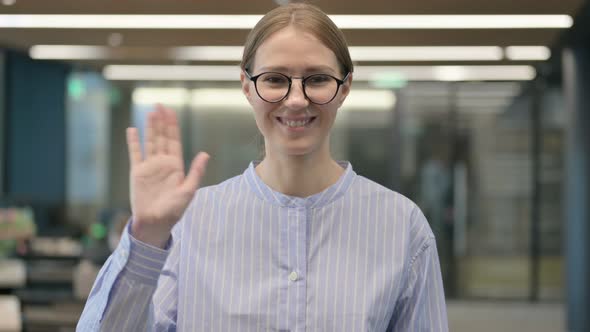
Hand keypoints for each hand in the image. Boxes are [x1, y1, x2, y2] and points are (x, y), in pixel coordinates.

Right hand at [126, 105, 208, 247]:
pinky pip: (135, 154)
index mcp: (176, 165)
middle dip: (162, 122)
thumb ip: (196, 172)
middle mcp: (162, 163)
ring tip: (150, 113)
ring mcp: (149, 166)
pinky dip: (133, 142)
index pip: (174, 140)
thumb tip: (205, 154)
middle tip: (159, 105)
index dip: (173, 125)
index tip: (171, 111)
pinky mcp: (137, 172)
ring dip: (150, 128)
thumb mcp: (188, 190)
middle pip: (162, 137)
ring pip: (150, 142)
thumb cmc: (174, 210)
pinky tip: (133, 130)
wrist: (156, 223)